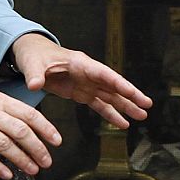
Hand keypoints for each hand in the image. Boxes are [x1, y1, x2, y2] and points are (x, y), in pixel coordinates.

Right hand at [0, 74, 60, 179]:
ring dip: (22, 160)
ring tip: (32, 169)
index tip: (57, 141)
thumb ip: (10, 110)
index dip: (46, 129)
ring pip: (5, 145)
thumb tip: (33, 125)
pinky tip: (7, 174)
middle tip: (47, 161)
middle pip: (21, 132)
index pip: (30, 115)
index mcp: (0, 101)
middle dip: (38, 149)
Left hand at [9, 33, 152, 129]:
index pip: (104, 74)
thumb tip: (34, 85)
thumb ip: (35, 74)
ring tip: (142, 116)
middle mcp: (88, 74)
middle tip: (147, 105)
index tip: (132, 92)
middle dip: (130, 95)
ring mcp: (87, 84)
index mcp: (81, 63)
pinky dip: (111, 114)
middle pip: (113, 85)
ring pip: (111, 96)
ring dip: (126, 106)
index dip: (118, 83)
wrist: (32, 56)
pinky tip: (122, 123)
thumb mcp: (32, 64)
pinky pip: (99, 105)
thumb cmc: (35, 55)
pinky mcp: (82, 93)